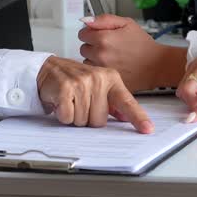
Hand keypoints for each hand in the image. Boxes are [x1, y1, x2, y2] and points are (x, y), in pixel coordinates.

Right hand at [36, 56, 153, 132]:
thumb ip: (113, 102)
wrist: (49, 68)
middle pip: (99, 121)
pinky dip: (63, 115)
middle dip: (88, 118)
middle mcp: (98, 79)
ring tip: (71, 101)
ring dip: (75, 117)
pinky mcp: (65, 88)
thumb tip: (125, 116)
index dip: (138, 117)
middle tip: (81, 104)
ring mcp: (82, 82)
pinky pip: (68, 117)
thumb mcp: (98, 86)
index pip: (127, 102)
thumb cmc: (75, 78)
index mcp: (111, 78)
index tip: (148, 129)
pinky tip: (62, 102)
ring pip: (83, 121)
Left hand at [79, 15, 186, 91]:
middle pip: (83, 48)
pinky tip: (113, 65)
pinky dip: (101, 69)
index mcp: (103, 39)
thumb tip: (87, 20)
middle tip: (108, 46)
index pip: (82, 34)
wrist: (156, 65)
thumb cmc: (143, 45)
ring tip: (112, 56)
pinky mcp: (106, 79)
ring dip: (95, 58)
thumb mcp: (127, 23)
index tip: (99, 34)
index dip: (91, 32)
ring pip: (87, 61)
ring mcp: (102, 69)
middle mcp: (100, 55)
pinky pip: (96, 73)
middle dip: (92, 45)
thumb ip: (104, 19)